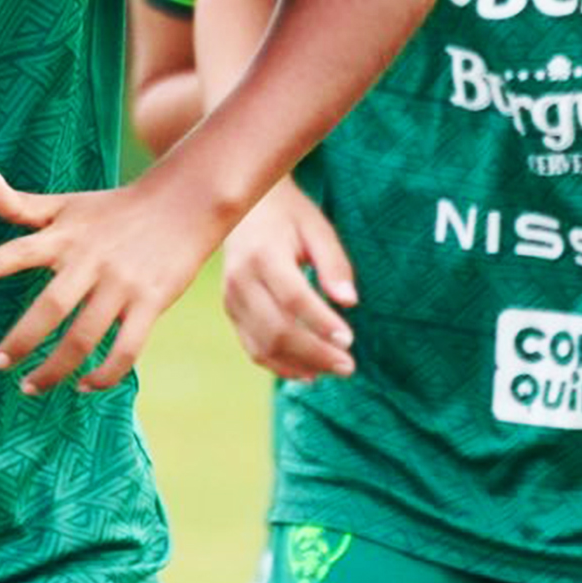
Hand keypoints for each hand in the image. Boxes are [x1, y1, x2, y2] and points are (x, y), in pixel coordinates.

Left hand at [0, 164, 226, 395]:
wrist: (184, 203)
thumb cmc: (114, 209)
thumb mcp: (67, 203)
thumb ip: (20, 203)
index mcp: (66, 237)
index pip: (25, 247)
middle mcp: (91, 261)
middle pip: (52, 307)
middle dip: (22, 340)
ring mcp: (122, 285)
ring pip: (84, 338)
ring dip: (55, 369)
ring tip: (31, 386)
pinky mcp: (151, 304)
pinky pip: (126, 350)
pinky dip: (104, 375)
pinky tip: (84, 385)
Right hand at [221, 182, 357, 381]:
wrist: (244, 210)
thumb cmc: (288, 217)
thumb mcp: (317, 228)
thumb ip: (334, 264)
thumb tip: (349, 301)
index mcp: (263, 255)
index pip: (294, 298)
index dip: (321, 322)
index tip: (349, 340)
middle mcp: (241, 280)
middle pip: (277, 329)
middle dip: (315, 353)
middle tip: (349, 366)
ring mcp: (232, 299)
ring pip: (263, 346)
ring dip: (300, 365)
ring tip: (333, 370)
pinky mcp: (231, 312)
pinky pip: (253, 348)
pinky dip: (280, 365)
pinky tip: (308, 372)